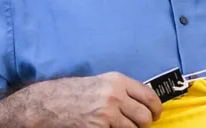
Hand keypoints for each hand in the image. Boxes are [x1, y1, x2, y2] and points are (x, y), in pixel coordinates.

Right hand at [29, 72, 161, 127]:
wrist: (49, 103)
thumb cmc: (74, 92)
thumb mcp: (101, 82)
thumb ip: (121, 89)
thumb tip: (142, 101)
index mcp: (117, 81)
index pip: (149, 96)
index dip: (156, 108)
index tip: (155, 114)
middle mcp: (115, 96)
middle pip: (145, 116)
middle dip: (144, 123)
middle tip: (139, 125)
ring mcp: (107, 114)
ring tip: (120, 127)